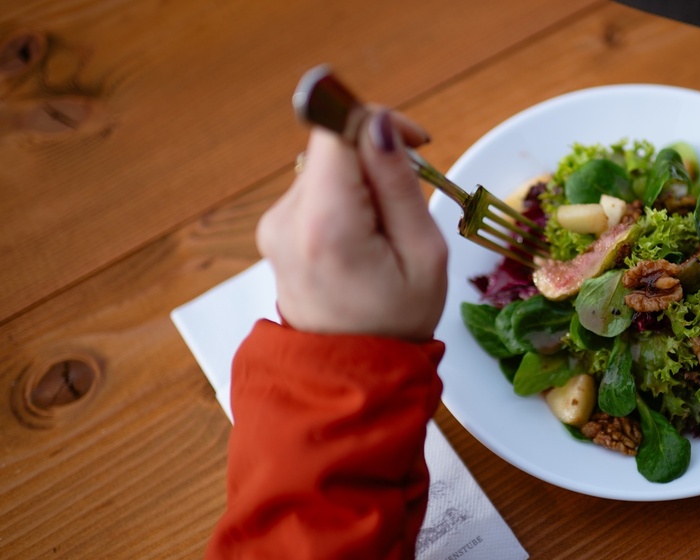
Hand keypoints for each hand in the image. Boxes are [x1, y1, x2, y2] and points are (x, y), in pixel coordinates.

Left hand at [257, 109, 447, 340]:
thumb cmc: (396, 323)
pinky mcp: (274, 229)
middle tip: (409, 194)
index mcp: (326, 226)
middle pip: (330, 147)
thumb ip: (398, 183)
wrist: (350, 374)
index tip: (413, 142)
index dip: (378, 121)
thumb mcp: (423, 253)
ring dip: (361, 180)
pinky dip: (345, 198)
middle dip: (374, 157)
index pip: (335, 130)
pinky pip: (315, 189)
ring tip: (386, 228)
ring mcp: (273, 225)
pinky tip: (364, 236)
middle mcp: (286, 220)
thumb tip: (380, 123)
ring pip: (325, 166)